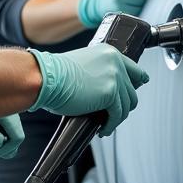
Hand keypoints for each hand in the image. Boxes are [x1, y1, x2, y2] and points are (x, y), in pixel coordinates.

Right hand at [28, 43, 148, 135]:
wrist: (45, 77)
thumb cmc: (55, 74)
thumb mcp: (83, 65)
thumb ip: (99, 73)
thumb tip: (107, 92)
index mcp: (109, 53)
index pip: (134, 70)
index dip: (136, 82)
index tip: (137, 89)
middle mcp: (116, 63)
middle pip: (131, 91)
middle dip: (123, 106)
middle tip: (113, 115)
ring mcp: (115, 78)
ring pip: (126, 105)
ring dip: (117, 118)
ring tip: (106, 125)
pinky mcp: (110, 94)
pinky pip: (117, 115)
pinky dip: (111, 125)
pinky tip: (103, 129)